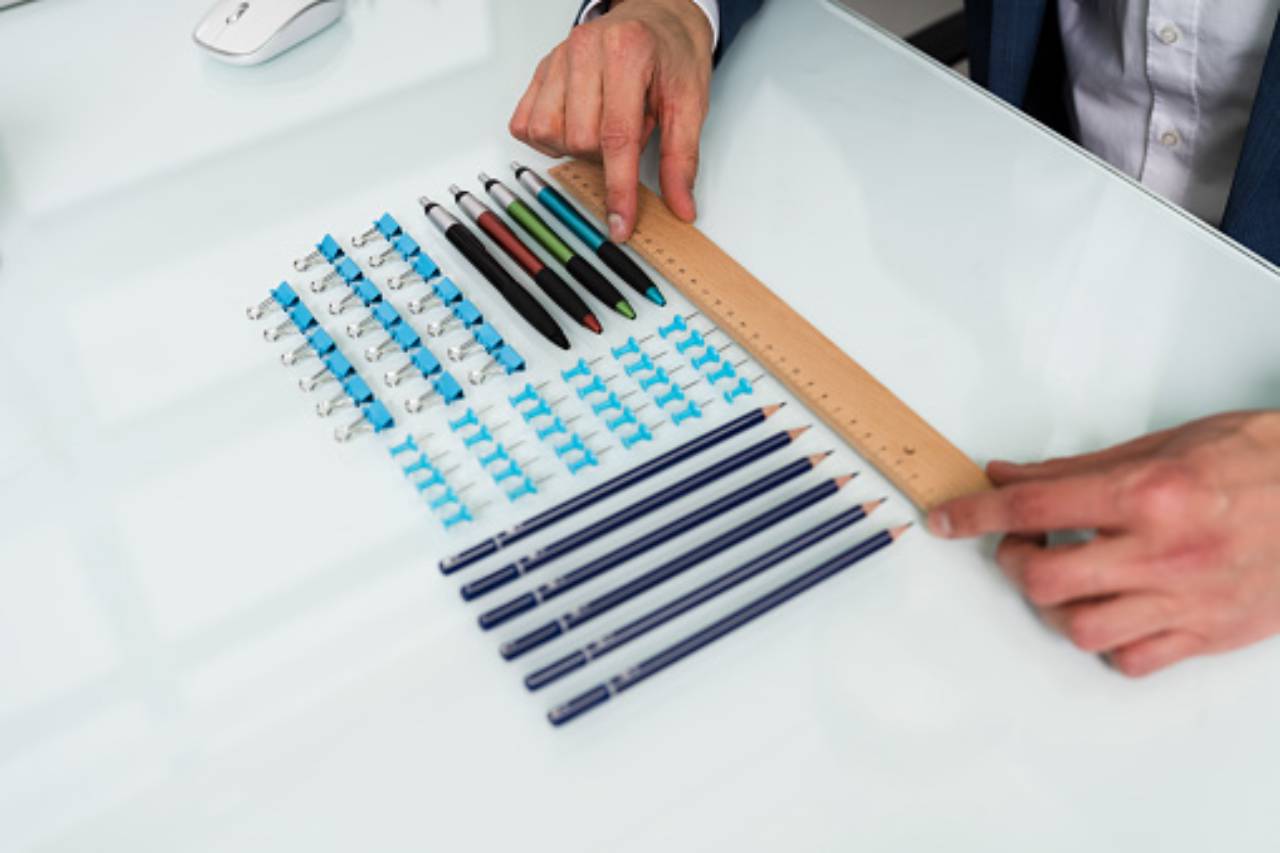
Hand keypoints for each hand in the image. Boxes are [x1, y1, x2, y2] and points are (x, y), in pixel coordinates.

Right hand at [509, 0, 714, 240]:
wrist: (656, 16)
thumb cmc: (671, 54)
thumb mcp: (690, 103)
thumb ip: (681, 158)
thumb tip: (679, 205)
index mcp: (627, 53)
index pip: (616, 137)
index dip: (619, 188)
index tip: (620, 222)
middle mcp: (584, 50)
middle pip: (579, 140)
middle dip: (606, 155)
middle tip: (631, 131)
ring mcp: (557, 58)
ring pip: (547, 134)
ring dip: (576, 146)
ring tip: (603, 124)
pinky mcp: (540, 69)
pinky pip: (526, 123)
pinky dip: (550, 137)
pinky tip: (577, 123)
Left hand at [928, 411, 1279, 675]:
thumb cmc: (1262, 461)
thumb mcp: (1164, 444)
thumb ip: (1077, 469)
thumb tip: (1008, 474)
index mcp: (1148, 493)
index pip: (1033, 506)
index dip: (975, 514)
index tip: (945, 518)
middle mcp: (1163, 551)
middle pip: (1043, 578)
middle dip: (1014, 562)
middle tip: (1022, 543)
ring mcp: (1186, 600)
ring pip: (1080, 629)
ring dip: (1058, 603)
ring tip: (1071, 576)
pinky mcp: (1208, 635)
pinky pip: (1130, 660)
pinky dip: (1108, 641)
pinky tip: (1115, 609)